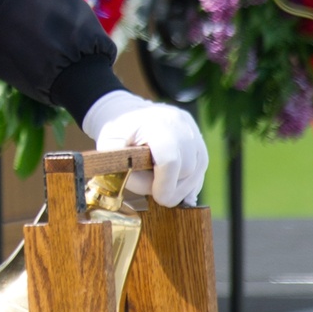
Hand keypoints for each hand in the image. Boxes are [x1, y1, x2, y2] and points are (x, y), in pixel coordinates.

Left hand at [82, 91, 207, 206]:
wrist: (128, 114)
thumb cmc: (118, 134)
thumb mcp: (110, 150)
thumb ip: (129, 173)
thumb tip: (154, 191)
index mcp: (155, 124)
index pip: (170, 160)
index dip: (166, 185)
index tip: (158, 197)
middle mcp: (179, 123)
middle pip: (187, 167)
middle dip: (174, 187)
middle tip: (157, 193)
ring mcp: (191, 128)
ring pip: (199, 168)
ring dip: (183, 185)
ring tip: (164, 186)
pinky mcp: (198, 136)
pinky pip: (202, 165)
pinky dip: (189, 179)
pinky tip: (174, 182)